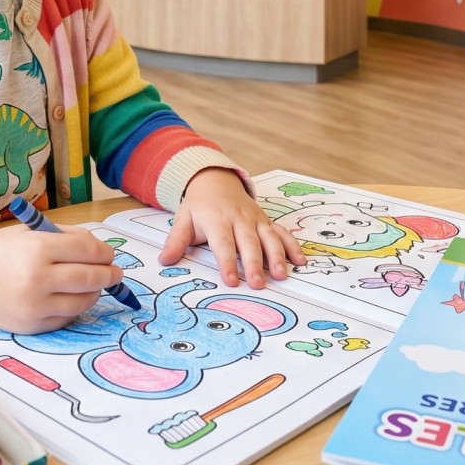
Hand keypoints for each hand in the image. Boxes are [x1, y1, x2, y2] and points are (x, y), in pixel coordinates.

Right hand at [0, 224, 123, 334]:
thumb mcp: (30, 233)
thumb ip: (66, 238)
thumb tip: (101, 251)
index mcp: (37, 248)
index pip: (87, 250)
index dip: (104, 252)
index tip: (109, 254)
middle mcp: (37, 278)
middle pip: (90, 277)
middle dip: (109, 274)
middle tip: (116, 273)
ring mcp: (34, 306)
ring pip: (83, 302)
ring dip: (95, 293)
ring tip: (95, 285)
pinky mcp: (31, 326)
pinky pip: (66, 318)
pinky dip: (75, 308)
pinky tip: (73, 298)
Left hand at [161, 169, 304, 287]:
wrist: (216, 180)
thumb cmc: (199, 206)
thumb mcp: (183, 219)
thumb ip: (175, 241)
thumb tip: (164, 260)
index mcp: (217, 220)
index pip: (222, 243)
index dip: (227, 262)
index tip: (230, 280)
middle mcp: (239, 219)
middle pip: (248, 243)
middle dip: (254, 263)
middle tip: (257, 284)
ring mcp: (255, 219)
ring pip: (268, 237)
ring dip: (276, 256)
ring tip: (280, 275)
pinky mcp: (266, 220)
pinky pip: (281, 232)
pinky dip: (292, 245)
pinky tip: (299, 261)